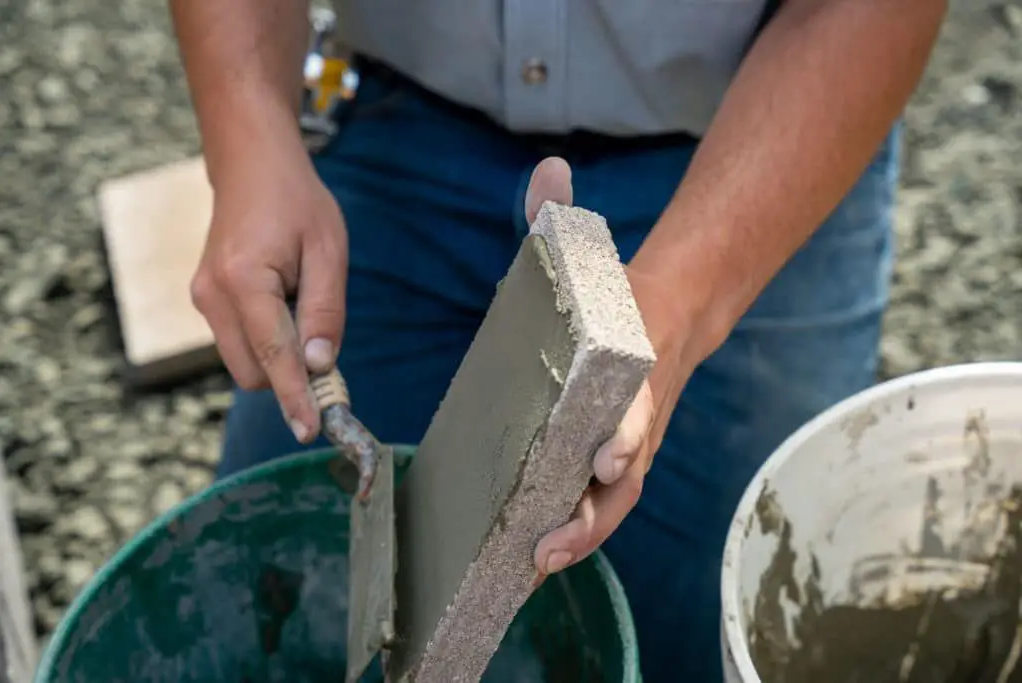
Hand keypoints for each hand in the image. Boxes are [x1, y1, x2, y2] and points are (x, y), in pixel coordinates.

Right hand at [190, 138, 346, 443]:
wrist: (251, 166)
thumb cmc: (296, 202)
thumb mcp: (328, 251)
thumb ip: (325, 311)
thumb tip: (320, 366)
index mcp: (243, 279)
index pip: (273, 356)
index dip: (295, 397)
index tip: (311, 430)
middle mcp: (212, 295)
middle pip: (253, 372)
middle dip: (290, 376)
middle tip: (326, 350)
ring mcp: (203, 300)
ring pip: (244, 363)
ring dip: (278, 358)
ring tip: (301, 304)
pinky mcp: (205, 301)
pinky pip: (239, 343)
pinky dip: (266, 343)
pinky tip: (284, 303)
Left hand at [529, 161, 698, 580]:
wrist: (672, 313)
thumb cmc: (618, 293)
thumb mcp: (589, 254)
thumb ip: (562, 217)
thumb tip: (547, 167)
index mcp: (633, 369)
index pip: (637, 407)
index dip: (626, 434)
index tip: (608, 459)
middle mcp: (637, 416)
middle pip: (625, 477)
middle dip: (593, 514)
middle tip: (550, 546)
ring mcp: (631, 443)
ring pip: (614, 501)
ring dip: (581, 535)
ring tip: (538, 563)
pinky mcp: (616, 458)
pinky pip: (601, 502)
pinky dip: (577, 528)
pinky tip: (538, 553)